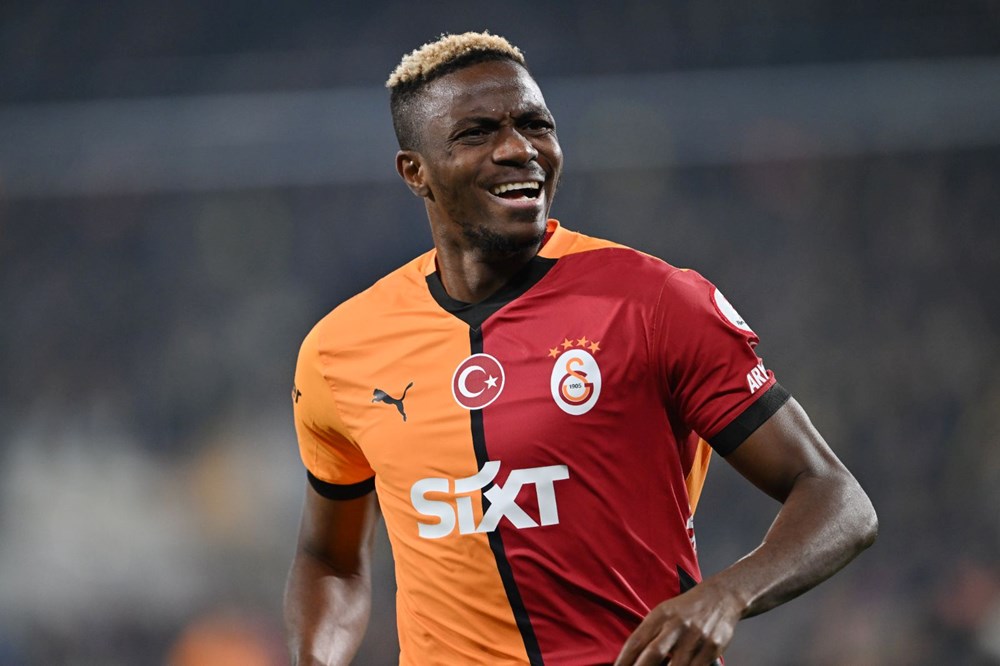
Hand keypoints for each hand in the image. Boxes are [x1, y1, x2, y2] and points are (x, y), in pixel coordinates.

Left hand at [613, 582, 741, 665]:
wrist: (721, 597)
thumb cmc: (687, 609)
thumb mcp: (664, 613)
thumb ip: (649, 633)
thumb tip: (631, 658)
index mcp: (660, 616)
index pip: (636, 641)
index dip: (624, 660)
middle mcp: (676, 626)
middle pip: (653, 654)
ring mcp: (694, 637)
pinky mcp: (712, 647)